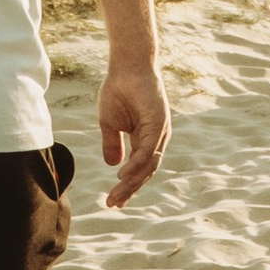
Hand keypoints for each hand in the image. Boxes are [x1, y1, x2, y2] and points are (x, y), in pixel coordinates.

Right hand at [96, 56, 170, 207]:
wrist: (125, 65)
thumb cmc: (118, 89)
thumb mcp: (110, 123)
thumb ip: (112, 144)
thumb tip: (113, 165)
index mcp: (145, 138)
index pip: (138, 168)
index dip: (127, 185)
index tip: (113, 201)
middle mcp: (156, 138)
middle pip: (145, 171)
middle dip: (128, 189)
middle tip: (112, 204)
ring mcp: (160, 131)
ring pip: (148, 165)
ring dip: (132, 182)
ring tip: (117, 196)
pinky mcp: (159, 123)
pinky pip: (148, 150)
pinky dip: (137, 164)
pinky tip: (123, 175)